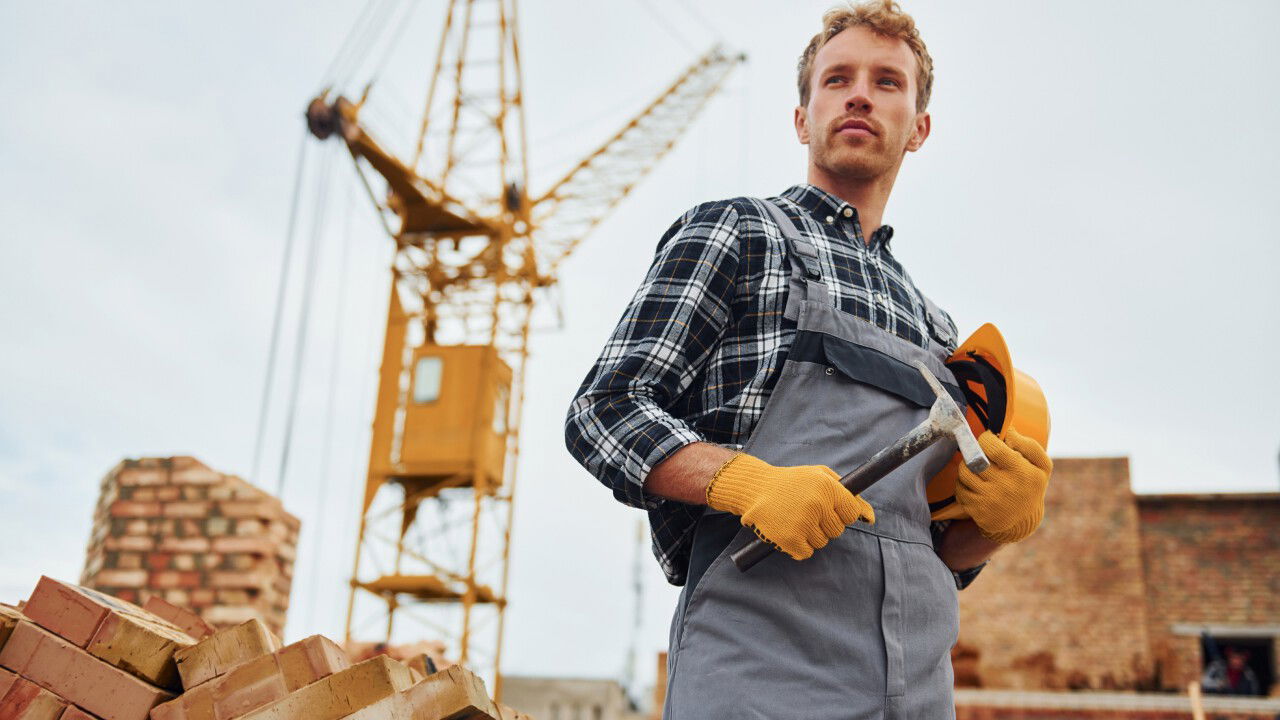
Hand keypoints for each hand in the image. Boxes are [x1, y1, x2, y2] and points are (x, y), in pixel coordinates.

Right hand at [705, 453, 873, 560]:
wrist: (755, 488)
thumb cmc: (792, 482)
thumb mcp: (821, 476)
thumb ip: (849, 494)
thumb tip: (870, 518)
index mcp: (827, 488)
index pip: (852, 514)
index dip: (841, 512)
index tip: (828, 508)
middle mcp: (817, 506)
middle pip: (838, 530)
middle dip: (825, 524)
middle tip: (807, 511)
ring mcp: (803, 524)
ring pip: (822, 543)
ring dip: (811, 535)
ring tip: (795, 518)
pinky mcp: (790, 540)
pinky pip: (806, 553)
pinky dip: (799, 546)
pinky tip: (789, 529)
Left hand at [956, 429, 1052, 542]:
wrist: (1023, 521)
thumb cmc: (1031, 486)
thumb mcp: (1042, 466)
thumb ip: (1029, 446)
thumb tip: (1008, 431)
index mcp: (1020, 472)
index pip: (992, 448)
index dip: (986, 439)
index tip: (988, 439)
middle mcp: (1004, 487)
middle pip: (974, 459)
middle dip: (974, 452)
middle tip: (980, 453)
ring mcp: (988, 500)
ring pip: (964, 473)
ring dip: (966, 467)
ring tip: (976, 467)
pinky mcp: (976, 511)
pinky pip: (959, 490)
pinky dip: (963, 483)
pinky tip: (974, 484)